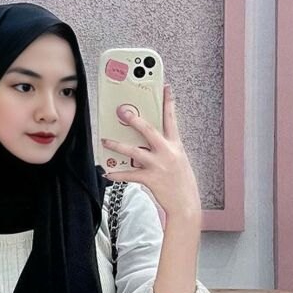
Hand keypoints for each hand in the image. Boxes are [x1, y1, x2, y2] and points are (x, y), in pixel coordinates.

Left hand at [101, 84, 200, 218]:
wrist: (186, 204)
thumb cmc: (181, 181)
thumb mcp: (178, 159)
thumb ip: (165, 147)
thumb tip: (145, 140)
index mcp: (175, 145)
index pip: (172, 119)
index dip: (168, 102)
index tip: (164, 87)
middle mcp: (167, 152)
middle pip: (149, 131)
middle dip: (135, 120)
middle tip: (123, 111)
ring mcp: (159, 165)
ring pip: (134, 152)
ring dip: (117, 145)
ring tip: (105, 140)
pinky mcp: (151, 179)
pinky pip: (129, 174)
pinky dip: (117, 174)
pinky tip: (107, 172)